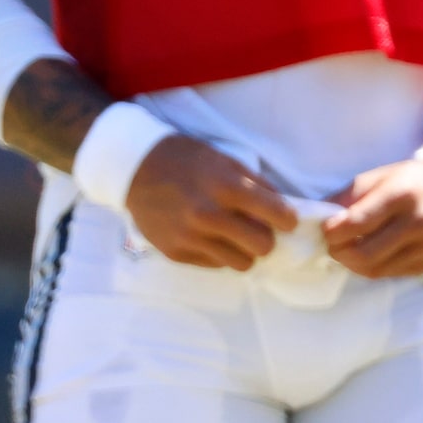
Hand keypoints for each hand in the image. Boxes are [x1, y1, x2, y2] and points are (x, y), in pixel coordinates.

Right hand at [124, 135, 297, 268]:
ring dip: (243, 251)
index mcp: (225, 186)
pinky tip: (207, 236)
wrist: (134, 168)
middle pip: (263, 246)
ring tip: (233, 237)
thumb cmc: (184, 158)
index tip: (285, 220)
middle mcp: (208, 215)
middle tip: (256, 229)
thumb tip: (284, 208)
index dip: (288, 219)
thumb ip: (256, 184)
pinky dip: (218, 253)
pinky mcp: (176, 252)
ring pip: (242, 263)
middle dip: (266, 238)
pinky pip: (214, 264)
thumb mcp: (224, 159)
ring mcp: (190, 237)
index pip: (278, 215)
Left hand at [321, 157, 422, 278]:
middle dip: (339, 252)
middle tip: (332, 244)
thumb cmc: (409, 180)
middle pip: (364, 254)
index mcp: (402, 195)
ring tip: (348, 248)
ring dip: (353, 263)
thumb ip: (346, 197)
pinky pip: (391, 274)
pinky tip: (371, 252)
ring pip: (376, 270)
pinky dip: (373, 267)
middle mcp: (419, 223)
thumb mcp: (376, 177)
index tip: (325, 230)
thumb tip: (318, 218)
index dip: (332, 232)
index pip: (356, 224)